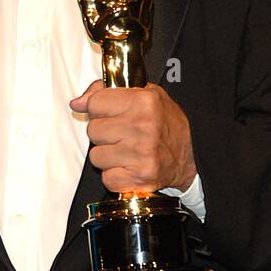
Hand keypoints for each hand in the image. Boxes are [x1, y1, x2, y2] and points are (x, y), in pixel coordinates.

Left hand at [69, 79, 196, 193]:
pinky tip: (129, 167)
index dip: (100, 109)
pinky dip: (115, 175)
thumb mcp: (145, 95)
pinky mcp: (139, 178)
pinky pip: (106, 178)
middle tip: (123, 134)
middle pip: (93, 130)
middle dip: (104, 134)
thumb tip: (77, 102)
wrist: (192, 156)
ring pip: (96, 156)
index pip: (95, 103)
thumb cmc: (166, 125)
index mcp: (143, 101)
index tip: (111, 113)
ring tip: (127, 151)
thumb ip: (107, 92)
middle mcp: (142, 127)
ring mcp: (140, 154)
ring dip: (108, 156)